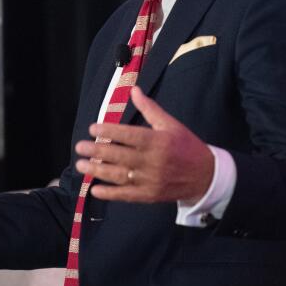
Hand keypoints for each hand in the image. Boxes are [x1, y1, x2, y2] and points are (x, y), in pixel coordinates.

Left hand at [75, 87, 213, 203]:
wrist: (206, 176)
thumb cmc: (185, 146)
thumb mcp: (170, 124)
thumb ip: (150, 108)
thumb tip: (134, 89)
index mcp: (157, 140)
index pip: (129, 135)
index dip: (109, 131)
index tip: (92, 128)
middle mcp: (152, 161)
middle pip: (120, 155)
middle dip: (98, 151)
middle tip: (80, 147)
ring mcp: (150, 180)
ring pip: (120, 176)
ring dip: (98, 171)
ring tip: (81, 165)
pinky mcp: (150, 195)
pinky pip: (127, 195)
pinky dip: (111, 194)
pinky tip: (95, 190)